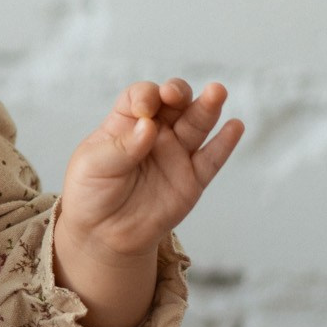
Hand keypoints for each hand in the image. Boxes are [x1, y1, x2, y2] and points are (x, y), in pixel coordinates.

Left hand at [61, 78, 241, 260]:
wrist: (103, 235)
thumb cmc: (91, 194)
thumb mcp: (93, 166)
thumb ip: (121, 147)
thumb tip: (149, 126)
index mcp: (126, 123)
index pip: (142, 97)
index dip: (146, 96)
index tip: (144, 110)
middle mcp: (155, 133)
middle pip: (174, 103)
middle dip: (178, 92)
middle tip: (175, 95)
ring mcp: (175, 155)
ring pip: (196, 125)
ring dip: (208, 107)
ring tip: (217, 92)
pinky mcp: (192, 180)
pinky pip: (211, 159)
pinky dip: (224, 143)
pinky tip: (235, 126)